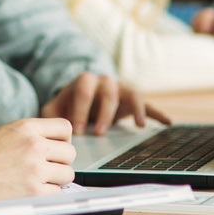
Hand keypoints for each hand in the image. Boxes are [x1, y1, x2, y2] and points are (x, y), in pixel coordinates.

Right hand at [0, 117, 75, 202]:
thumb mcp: (4, 133)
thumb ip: (29, 135)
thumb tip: (52, 143)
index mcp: (26, 127)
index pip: (64, 127)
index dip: (63, 139)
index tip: (57, 146)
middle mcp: (34, 145)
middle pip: (70, 152)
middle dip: (61, 161)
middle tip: (48, 166)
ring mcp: (36, 169)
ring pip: (67, 174)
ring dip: (56, 179)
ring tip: (37, 179)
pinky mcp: (34, 191)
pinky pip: (57, 193)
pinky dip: (47, 193)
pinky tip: (31, 190)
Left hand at [40, 72, 170, 135]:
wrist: (81, 101)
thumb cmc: (68, 107)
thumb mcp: (55, 109)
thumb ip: (49, 115)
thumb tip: (46, 126)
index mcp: (83, 81)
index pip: (82, 91)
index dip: (79, 110)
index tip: (76, 132)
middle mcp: (104, 81)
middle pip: (107, 91)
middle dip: (103, 113)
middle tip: (98, 133)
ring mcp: (120, 89)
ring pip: (130, 93)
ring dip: (134, 109)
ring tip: (139, 125)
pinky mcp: (131, 99)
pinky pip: (147, 102)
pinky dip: (156, 112)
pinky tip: (167, 123)